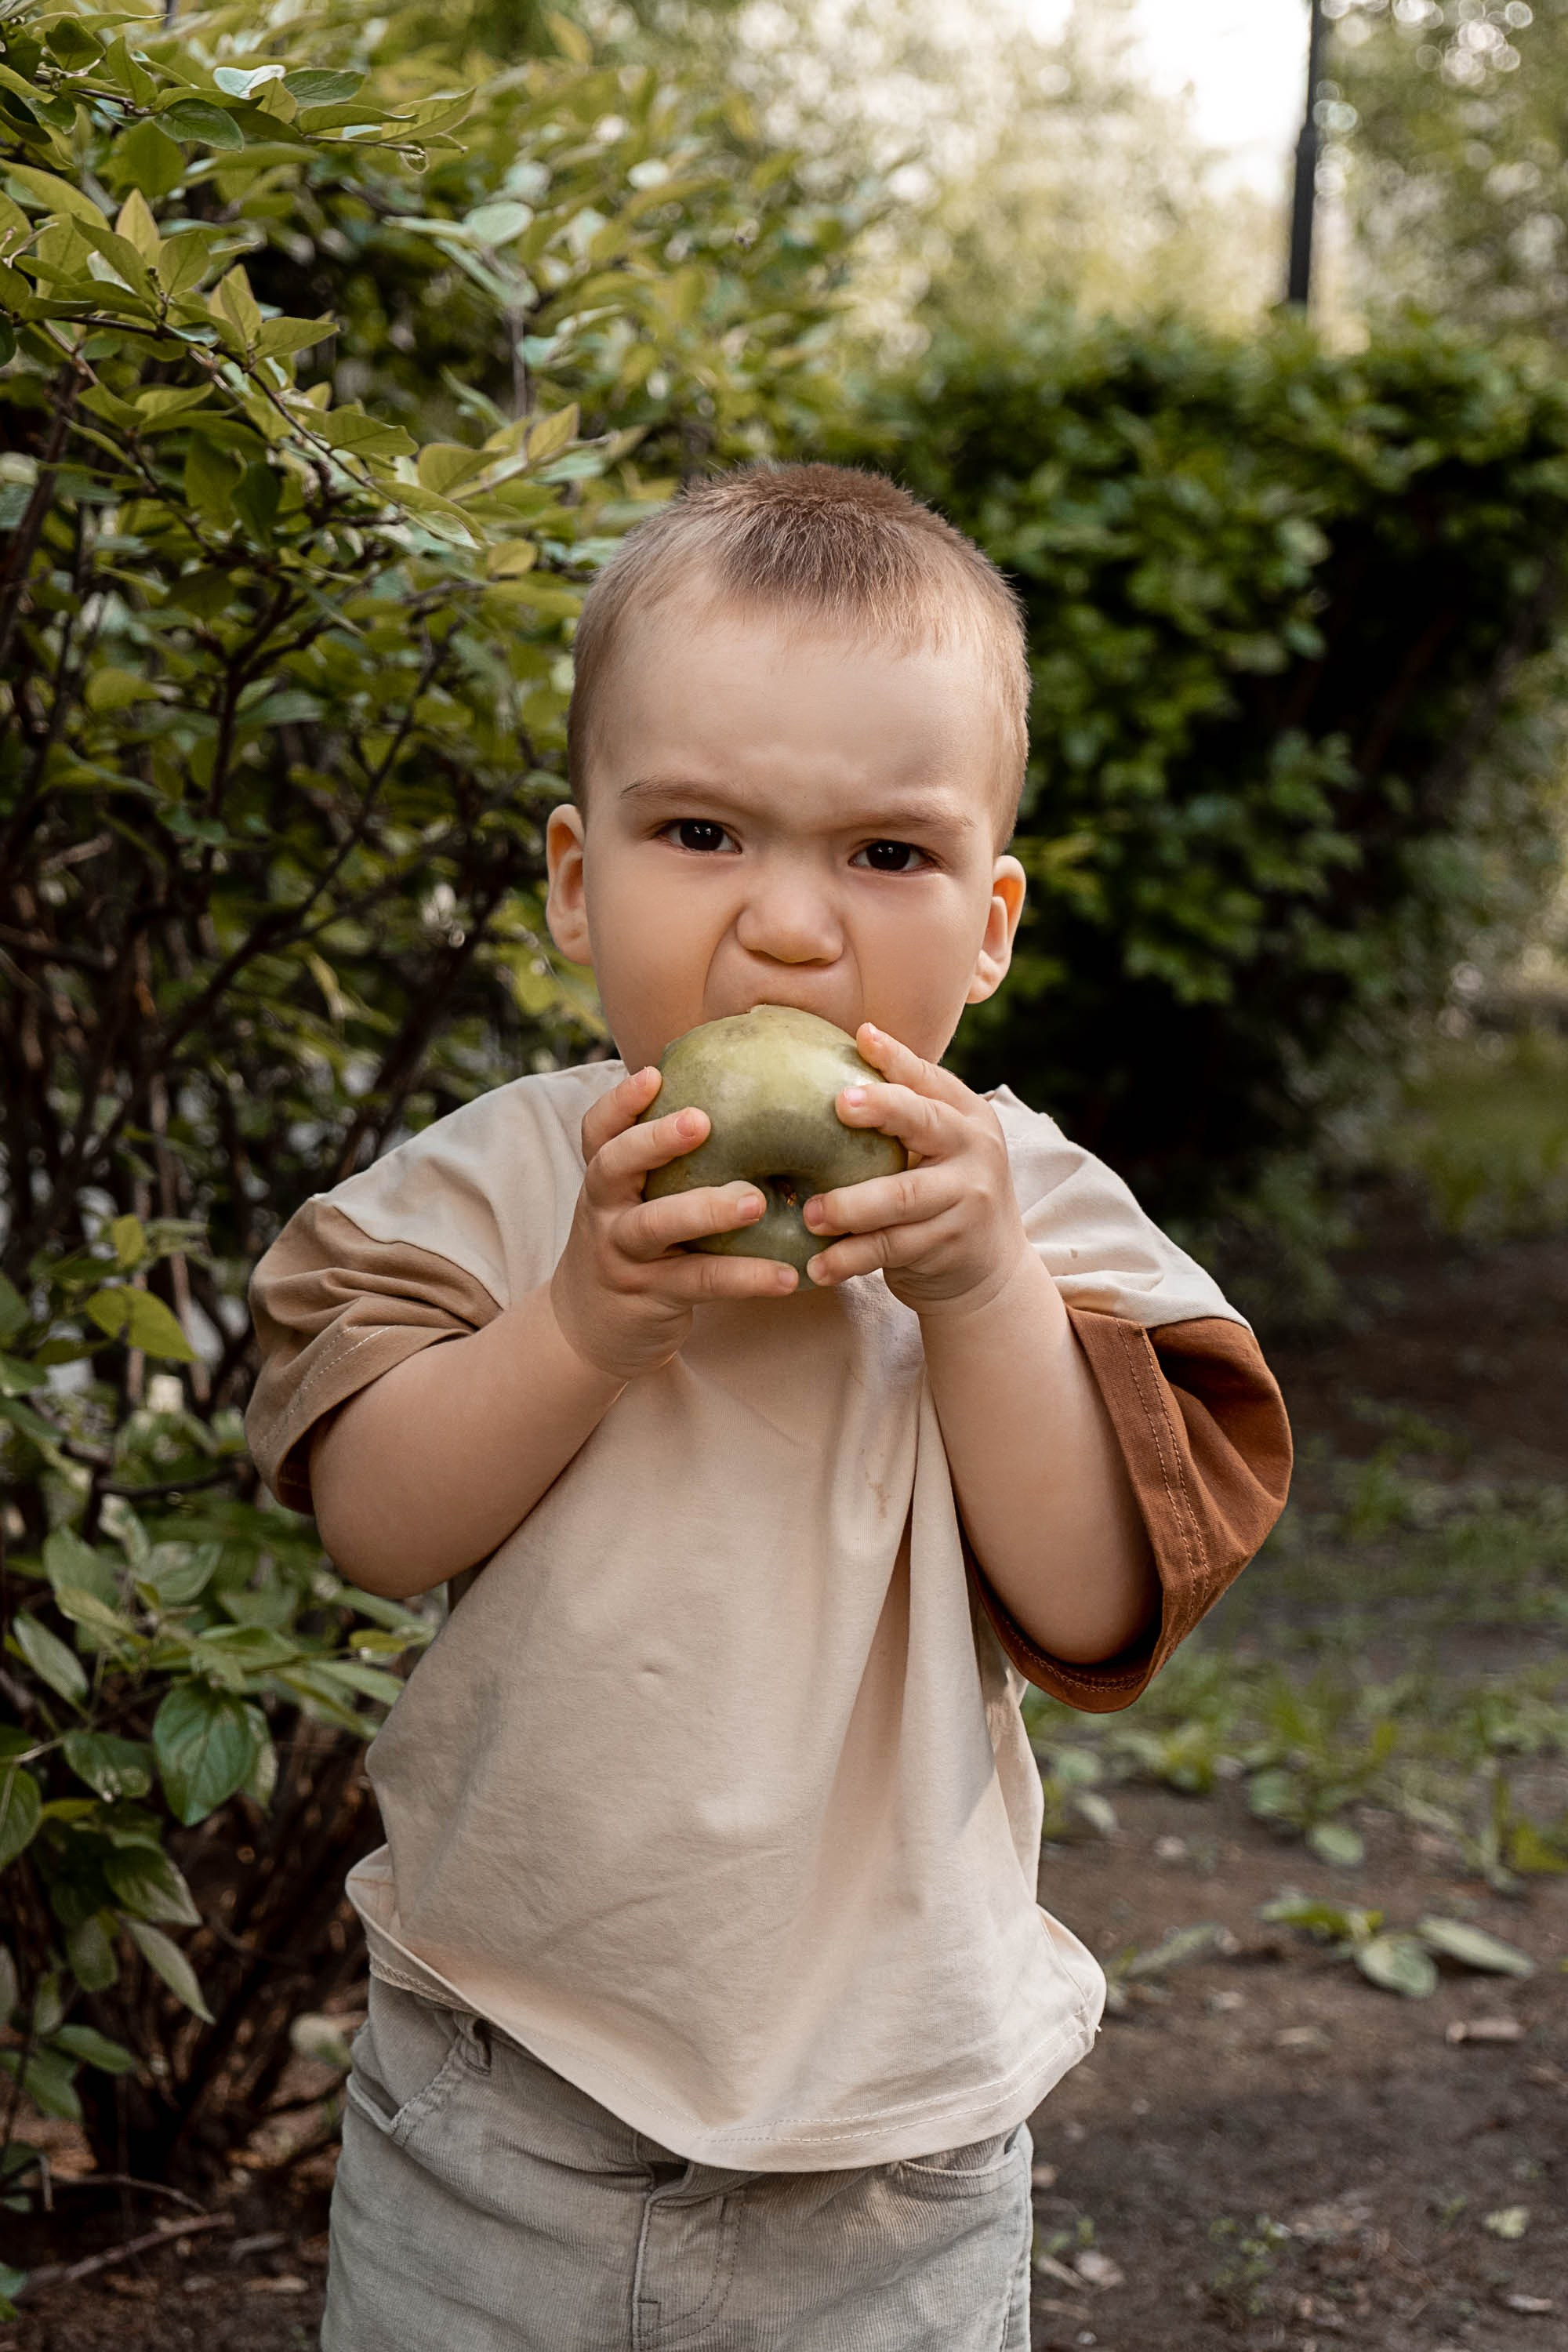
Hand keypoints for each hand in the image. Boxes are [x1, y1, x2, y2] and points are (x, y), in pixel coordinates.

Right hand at [551, 1064, 798, 1382]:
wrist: (591, 1329)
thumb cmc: (638, 1246)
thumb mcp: (640, 1201)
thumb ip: (674, 1164)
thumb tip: (756, 1103)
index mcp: (606, 1180)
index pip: (598, 1132)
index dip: (620, 1102)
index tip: (653, 1074)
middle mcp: (606, 1211)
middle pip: (613, 1166)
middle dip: (653, 1141)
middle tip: (700, 1121)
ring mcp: (622, 1254)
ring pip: (655, 1225)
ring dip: (705, 1209)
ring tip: (755, 1200)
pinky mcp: (649, 1295)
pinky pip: (699, 1281)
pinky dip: (744, 1276)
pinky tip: (788, 1275)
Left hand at [801, 1025, 1031, 1316]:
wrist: (991, 1269)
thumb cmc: (941, 1192)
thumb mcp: (938, 1148)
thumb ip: (903, 1114)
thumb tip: (839, 1053)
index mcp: (966, 1115)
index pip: (928, 1079)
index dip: (896, 1058)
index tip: (862, 1037)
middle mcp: (974, 1149)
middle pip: (924, 1122)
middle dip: (883, 1108)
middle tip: (839, 1105)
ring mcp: (967, 1198)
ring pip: (901, 1196)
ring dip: (850, 1206)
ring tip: (810, 1215)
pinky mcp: (951, 1243)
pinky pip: (891, 1247)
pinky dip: (850, 1257)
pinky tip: (818, 1266)